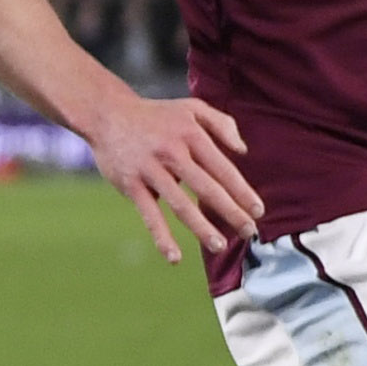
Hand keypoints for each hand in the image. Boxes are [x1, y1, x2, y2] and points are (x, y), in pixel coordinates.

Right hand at [84, 94, 259, 266]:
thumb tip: (243, 152)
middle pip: (207, 188)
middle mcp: (172, 153)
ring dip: (202, 228)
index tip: (259, 211)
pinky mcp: (130, 184)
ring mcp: (150, 170)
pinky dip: (161, 236)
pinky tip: (174, 257)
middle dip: (231, 212)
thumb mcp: (192, 107)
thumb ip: (222, 124)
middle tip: (250, 232)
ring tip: (220, 246)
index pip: (223, 169)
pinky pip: (149, 214)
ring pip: (181, 204)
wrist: (107, 113)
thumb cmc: (157, 115)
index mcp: (192, 136)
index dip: (242, 192)